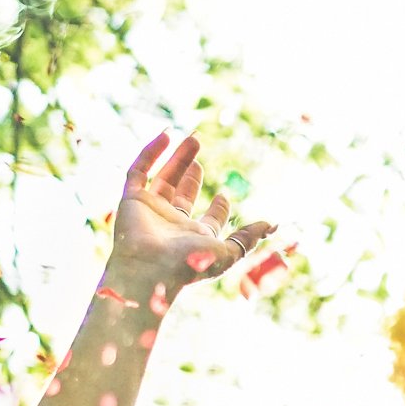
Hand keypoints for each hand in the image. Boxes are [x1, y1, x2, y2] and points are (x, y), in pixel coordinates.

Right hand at [105, 134, 274, 301]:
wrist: (151, 269)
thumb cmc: (191, 263)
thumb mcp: (228, 252)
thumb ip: (248, 238)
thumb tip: (272, 225)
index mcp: (196, 237)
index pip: (209, 219)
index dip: (219, 207)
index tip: (225, 195)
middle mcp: (173, 223)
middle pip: (184, 192)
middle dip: (192, 171)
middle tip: (200, 148)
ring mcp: (151, 210)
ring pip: (164, 177)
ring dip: (177, 158)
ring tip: (192, 138)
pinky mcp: (132, 198)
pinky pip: (138, 171)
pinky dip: (151, 153)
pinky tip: (166, 136)